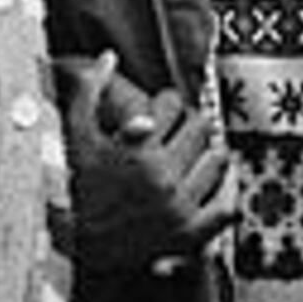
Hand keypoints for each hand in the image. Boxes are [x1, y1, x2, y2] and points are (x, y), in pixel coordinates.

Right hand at [59, 47, 236, 274]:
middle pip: (201, 127)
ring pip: (219, 160)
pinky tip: (209, 185)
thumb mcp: (77, 135)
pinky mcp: (188, 235)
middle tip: (176, 133)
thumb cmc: (75, 185)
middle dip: (187, 124)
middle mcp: (163, 178)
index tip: (157, 113)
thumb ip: (90, 92)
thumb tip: (109, 57)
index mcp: (138, 150)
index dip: (164, 104)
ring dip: (207, 152)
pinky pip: (227, 207)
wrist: (76, 243)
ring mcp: (179, 208)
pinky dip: (224, 193)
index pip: (172, 104)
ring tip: (191, 155)